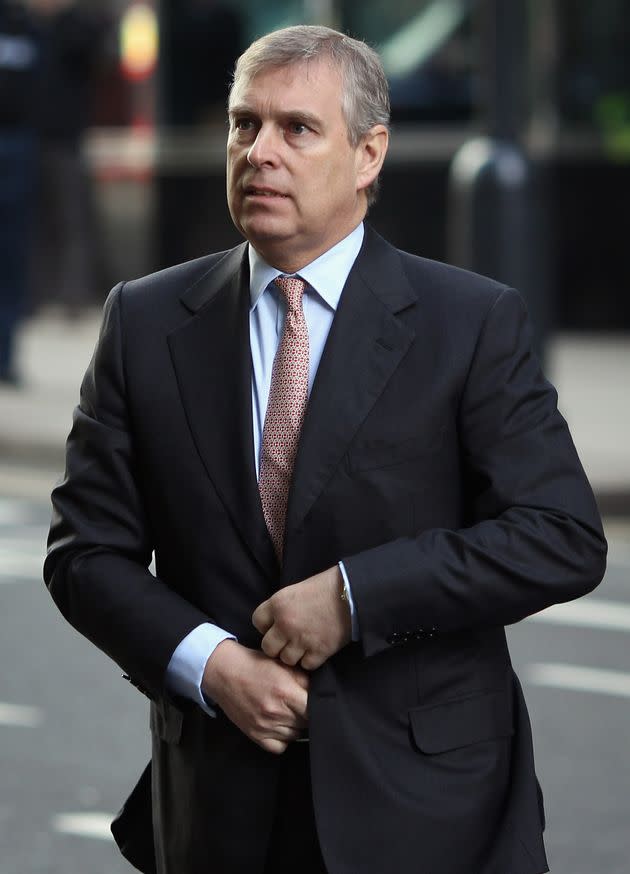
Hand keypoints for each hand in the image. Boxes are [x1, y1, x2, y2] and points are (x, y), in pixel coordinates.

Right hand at [201, 639, 308, 753]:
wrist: (225, 672)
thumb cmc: (255, 665)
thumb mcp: (284, 665)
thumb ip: (305, 680)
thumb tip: (321, 692)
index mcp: (286, 692)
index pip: (315, 709)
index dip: (319, 705)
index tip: (318, 702)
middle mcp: (276, 712)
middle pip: (307, 723)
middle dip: (308, 714)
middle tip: (302, 704)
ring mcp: (265, 726)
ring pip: (295, 735)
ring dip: (297, 726)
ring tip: (291, 712)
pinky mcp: (255, 735)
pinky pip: (280, 747)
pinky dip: (284, 739)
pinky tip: (282, 726)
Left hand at [252, 566, 351, 670]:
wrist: (354, 593)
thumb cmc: (327, 586)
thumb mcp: (297, 589)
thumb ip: (283, 607)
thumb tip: (275, 621)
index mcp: (278, 604)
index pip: (257, 622)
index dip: (266, 625)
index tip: (275, 625)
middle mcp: (285, 624)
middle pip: (268, 647)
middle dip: (277, 645)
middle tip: (288, 640)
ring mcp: (301, 640)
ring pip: (286, 659)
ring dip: (294, 654)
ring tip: (303, 646)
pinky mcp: (319, 652)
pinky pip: (306, 665)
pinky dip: (310, 660)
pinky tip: (316, 650)